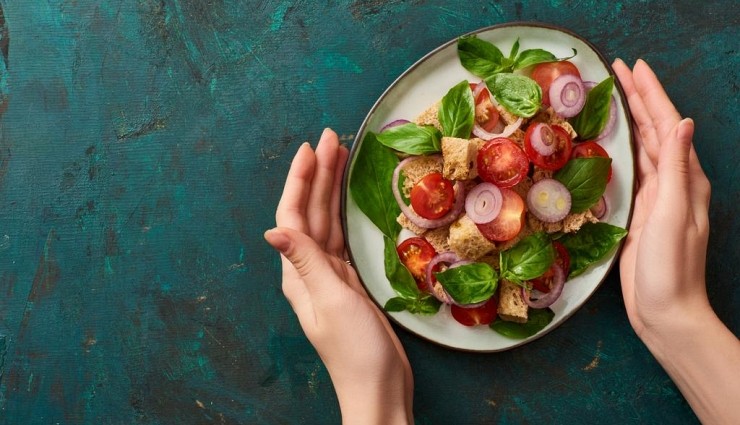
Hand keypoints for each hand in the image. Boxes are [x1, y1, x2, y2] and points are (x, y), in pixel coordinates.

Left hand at [265, 129, 412, 424]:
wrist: (378, 387)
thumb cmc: (356, 350)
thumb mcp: (332, 303)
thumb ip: (306, 264)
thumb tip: (273, 230)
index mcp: (299, 273)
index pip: (293, 216)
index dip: (301, 180)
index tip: (312, 148)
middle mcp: (309, 270)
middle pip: (309, 212)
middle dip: (318, 173)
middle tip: (331, 137)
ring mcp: (329, 276)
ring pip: (325, 221)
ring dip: (329, 188)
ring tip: (339, 155)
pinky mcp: (348, 283)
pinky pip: (339, 236)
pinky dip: (341, 213)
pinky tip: (344, 200)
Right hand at [614, 58, 711, 334]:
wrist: (667, 312)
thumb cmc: (671, 269)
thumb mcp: (673, 215)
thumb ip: (676, 170)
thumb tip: (682, 123)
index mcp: (685, 180)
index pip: (666, 125)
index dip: (650, 94)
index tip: (632, 67)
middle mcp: (674, 183)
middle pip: (655, 130)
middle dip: (639, 98)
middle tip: (619, 71)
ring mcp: (658, 198)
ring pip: (644, 147)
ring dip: (632, 119)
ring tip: (616, 96)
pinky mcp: (642, 212)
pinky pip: (634, 170)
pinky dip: (625, 149)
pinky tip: (615, 143)